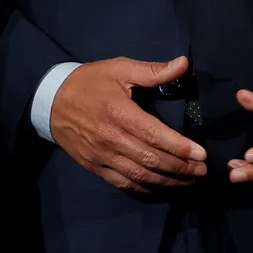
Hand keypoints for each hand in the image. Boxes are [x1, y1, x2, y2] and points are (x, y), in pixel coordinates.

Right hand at [49, 56, 208, 191]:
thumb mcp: (119, 68)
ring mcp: (102, 156)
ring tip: (189, 181)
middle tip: (202, 171)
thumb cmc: (89, 82)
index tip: (201, 154)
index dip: (180, 147)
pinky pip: (122, 183)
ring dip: (167, 181)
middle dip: (180, 167)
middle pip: (151, 159)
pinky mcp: (95, 166)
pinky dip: (144, 188)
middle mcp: (111, 138)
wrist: (51, 101)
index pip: (155, 135)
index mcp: (119, 112)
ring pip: (139, 175)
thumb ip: (152, 71)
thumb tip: (183, 64)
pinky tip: (161, 187)